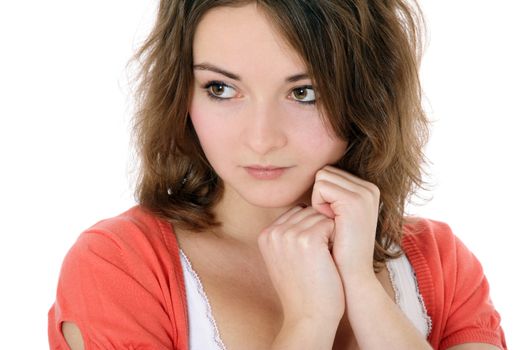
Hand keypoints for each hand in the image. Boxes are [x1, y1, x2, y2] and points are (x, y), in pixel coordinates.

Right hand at [258, 205, 345, 325]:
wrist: (308, 317)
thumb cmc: (302, 289)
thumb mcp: (284, 259)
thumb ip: (286, 235)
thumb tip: (303, 210)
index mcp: (265, 235)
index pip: (296, 213)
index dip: (310, 230)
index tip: (310, 255)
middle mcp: (274, 232)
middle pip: (308, 212)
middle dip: (320, 231)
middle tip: (318, 259)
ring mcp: (290, 235)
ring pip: (320, 216)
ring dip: (329, 235)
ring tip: (323, 260)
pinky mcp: (309, 239)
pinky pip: (330, 224)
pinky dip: (337, 239)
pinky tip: (331, 259)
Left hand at [311, 165, 379, 278]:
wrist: (350, 278)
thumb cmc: (337, 251)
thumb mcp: (336, 218)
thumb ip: (330, 197)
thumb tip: (311, 179)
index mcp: (366, 190)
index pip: (329, 174)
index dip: (321, 196)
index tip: (331, 220)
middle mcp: (369, 188)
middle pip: (325, 172)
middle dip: (319, 196)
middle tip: (329, 223)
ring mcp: (364, 193)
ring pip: (322, 176)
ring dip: (317, 201)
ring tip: (331, 224)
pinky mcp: (354, 200)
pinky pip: (321, 186)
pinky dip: (317, 204)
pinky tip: (330, 223)